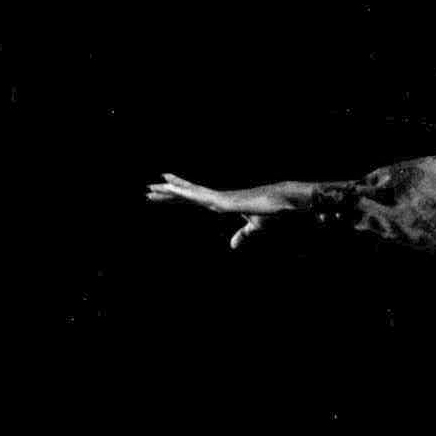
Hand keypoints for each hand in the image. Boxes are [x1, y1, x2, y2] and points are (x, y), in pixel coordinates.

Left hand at [147, 174, 315, 249]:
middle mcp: (218, 198)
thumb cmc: (272, 212)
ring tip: (151, 189)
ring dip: (171, 191)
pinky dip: (183, 191)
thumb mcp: (254, 228)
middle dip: (169, 194)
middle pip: (188, 195)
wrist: (286, 201)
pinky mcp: (222, 200)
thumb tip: (232, 246)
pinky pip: (199, 195)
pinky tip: (170, 189)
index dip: (180, 198)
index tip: (165, 195)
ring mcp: (219, 197)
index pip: (196, 200)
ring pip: (190, 193)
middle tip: (149, 192)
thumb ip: (242, 235)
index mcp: (223, 204)